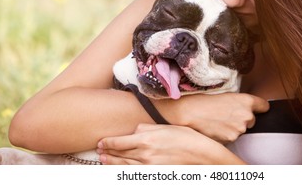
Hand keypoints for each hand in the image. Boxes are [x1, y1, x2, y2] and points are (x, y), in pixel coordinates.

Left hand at [97, 124, 244, 164]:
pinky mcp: (154, 175)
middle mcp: (144, 153)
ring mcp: (148, 167)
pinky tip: (119, 170)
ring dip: (112, 163)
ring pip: (124, 165)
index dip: (108, 142)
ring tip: (104, 160)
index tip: (101, 141)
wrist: (202, 156)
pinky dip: (124, 172)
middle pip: (119, 154)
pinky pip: (134, 174)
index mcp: (147, 138)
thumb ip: (147, 127)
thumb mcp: (166, 127)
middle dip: (107, 152)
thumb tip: (135, 130)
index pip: (119, 142)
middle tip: (99, 150)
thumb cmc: (186, 138)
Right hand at [156, 93, 268, 143]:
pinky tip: (214, 129)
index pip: (264, 106)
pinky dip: (225, 135)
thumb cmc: (204, 100)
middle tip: (225, 115)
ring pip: (241, 130)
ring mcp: (239, 129)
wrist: (189, 111)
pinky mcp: (231, 139)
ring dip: (232, 128)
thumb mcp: (225, 95)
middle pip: (251, 120)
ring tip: (217, 121)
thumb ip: (239, 102)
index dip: (259, 108)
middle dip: (241, 119)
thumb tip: (245, 108)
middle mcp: (246, 115)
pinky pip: (232, 138)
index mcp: (246, 101)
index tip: (256, 109)